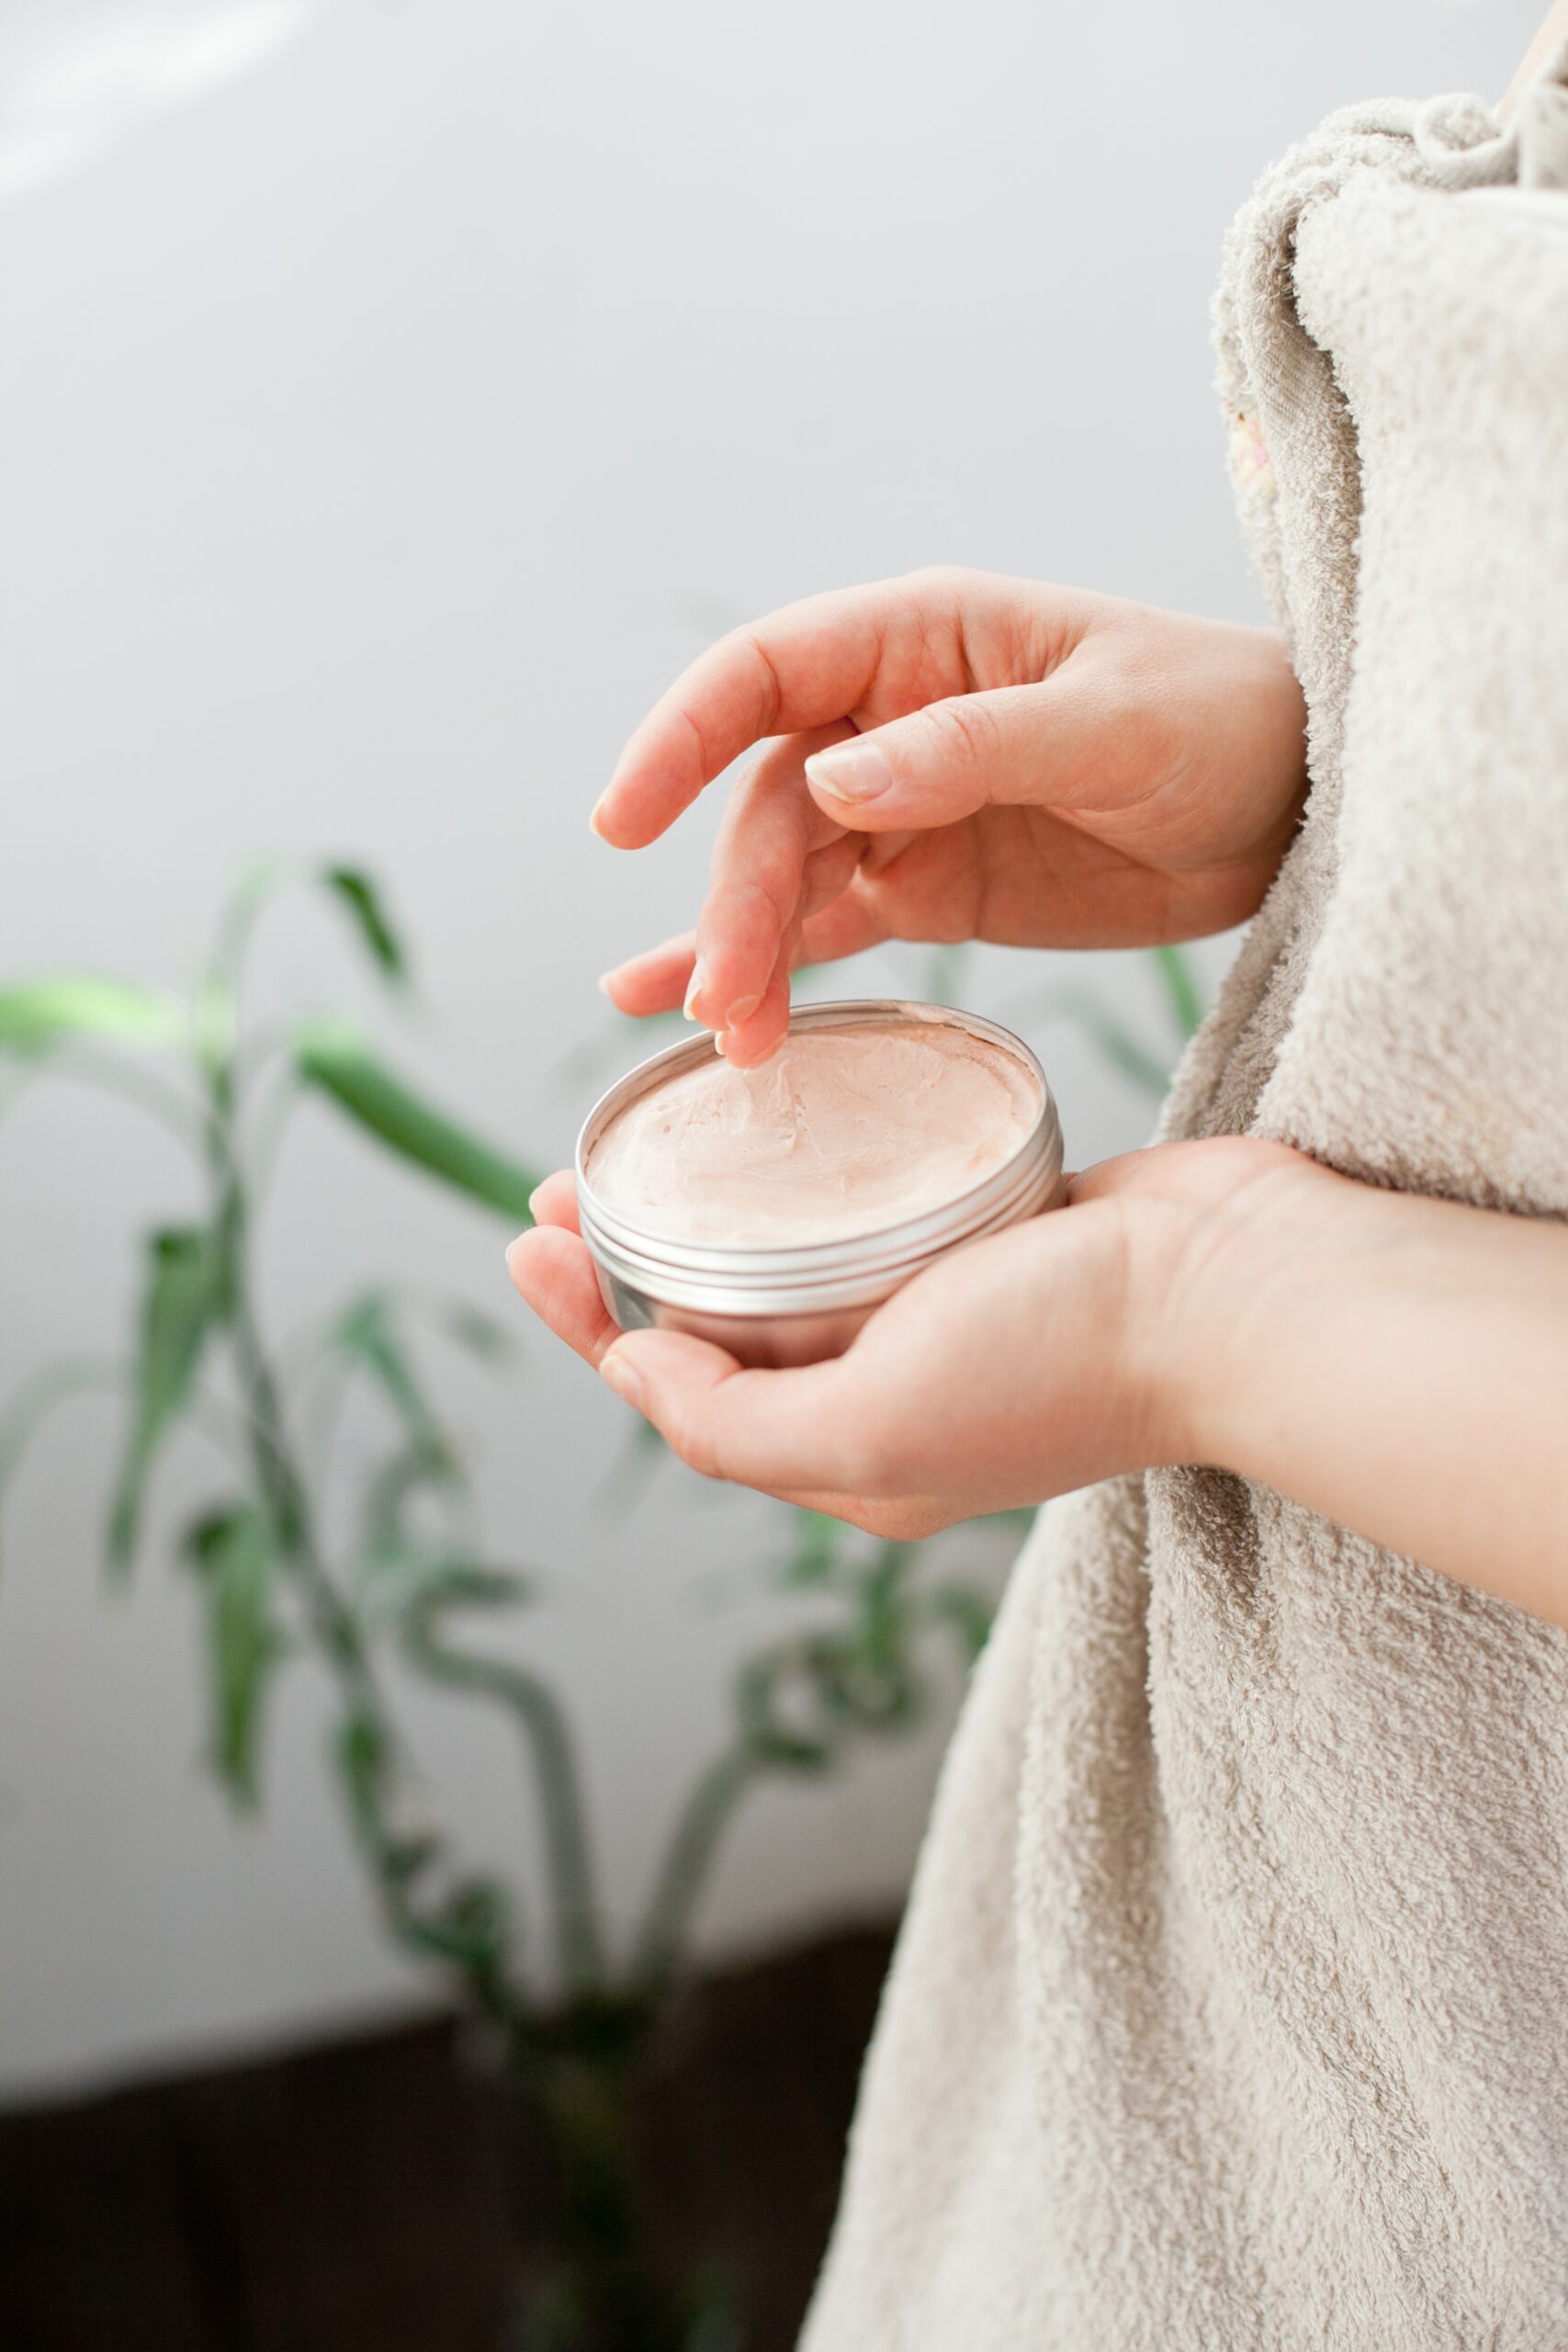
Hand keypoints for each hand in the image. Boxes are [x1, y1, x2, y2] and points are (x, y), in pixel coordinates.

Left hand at [506, 1138, 1318, 1534]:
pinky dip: (809, 1181)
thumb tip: (632, 1372)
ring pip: (793, 1267)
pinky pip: (872, 1213)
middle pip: (724, 1330)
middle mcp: (889, 1398)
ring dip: (711, 1213)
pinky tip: (775, 1126)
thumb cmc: (1068, 1361)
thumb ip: (736, 1422)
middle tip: (558, 1185)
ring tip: (644, 1149)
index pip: (682, 1398)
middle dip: (632, 1264)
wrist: (1239, 1288)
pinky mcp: (994, 1239)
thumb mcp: (872, 1427)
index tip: (527, 1238)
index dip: (592, 1325)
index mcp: (854, 1464)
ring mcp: (945, 1319)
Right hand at [592, 569, 1306, 1063]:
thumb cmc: (1223, 719)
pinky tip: (709, 1018)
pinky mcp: (927, 891)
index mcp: (923, 640)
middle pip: (766, 806)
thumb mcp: (1116, 722)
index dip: (680, 739)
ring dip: (747, 956)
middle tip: (727, 1005)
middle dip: (734, 902)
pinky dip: (770, 971)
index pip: (762, 674)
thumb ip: (976, 747)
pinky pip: (825, 931)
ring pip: (784, 881)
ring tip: (734, 1044)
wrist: (1301, 808)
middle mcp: (888, 721)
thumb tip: (837, 784)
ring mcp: (901, 811)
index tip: (622, 819)